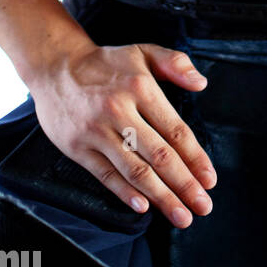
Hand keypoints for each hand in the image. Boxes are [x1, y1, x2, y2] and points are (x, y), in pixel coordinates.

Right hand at [27, 41, 216, 227]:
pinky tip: (144, 207)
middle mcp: (119, 111)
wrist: (56, 67)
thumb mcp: (144, 51)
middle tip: (203, 205)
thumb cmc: (106, 63)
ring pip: (135, 170)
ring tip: (181, 215)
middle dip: (185, 184)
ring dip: (161, 196)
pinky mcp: (77, 148)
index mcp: (141, 88)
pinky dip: (125, 193)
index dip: (195, 157)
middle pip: (159, 156)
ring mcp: (96, 132)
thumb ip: (176, 64)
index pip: (175, 130)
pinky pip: (105, 175)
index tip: (210, 178)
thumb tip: (201, 83)